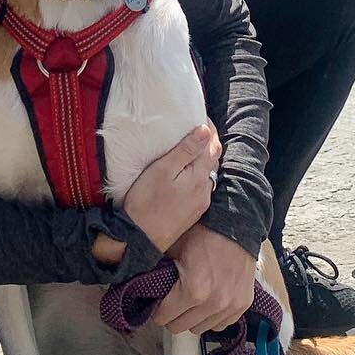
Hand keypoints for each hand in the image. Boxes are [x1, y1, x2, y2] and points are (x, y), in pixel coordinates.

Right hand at [121, 122, 220, 252]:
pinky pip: (202, 186)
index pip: (213, 146)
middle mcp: (206, 190)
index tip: (200, 117)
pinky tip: (187, 172)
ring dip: (205, 158)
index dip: (209, 129)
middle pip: (214, 159)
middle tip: (195, 127)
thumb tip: (205, 130)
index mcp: (200, 177)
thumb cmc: (146, 200)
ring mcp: (201, 203)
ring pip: (209, 173)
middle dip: (209, 142)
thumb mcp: (163, 169)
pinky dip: (199, 173)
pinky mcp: (193, 213)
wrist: (140, 238)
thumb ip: (186, 150)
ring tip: (192, 146)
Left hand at [155, 223, 257, 335]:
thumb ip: (156, 269)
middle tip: (173, 300)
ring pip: (200, 329)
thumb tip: (140, 284)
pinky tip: (208, 301)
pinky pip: (221, 324)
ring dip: (193, 317)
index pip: (163, 318)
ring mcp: (230, 306)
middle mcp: (213, 303)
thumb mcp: (172, 246)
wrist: (236, 224)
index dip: (157, 309)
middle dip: (173, 315)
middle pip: (180, 327)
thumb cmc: (202, 232)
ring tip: (192, 299)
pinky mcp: (243, 305)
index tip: (158, 301)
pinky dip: (212, 316)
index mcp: (192, 290)